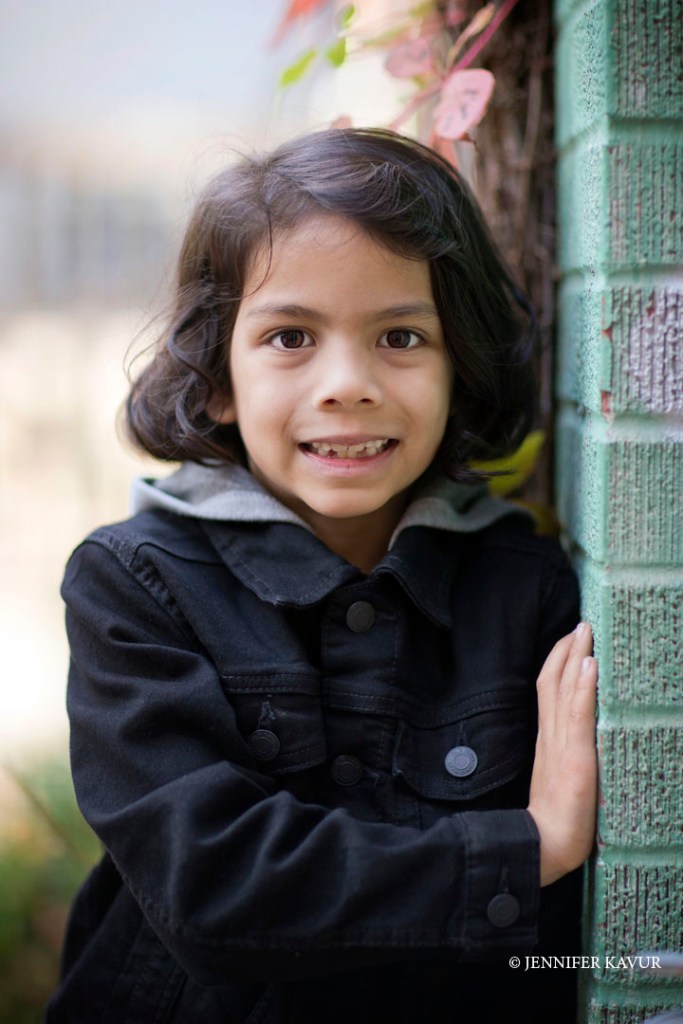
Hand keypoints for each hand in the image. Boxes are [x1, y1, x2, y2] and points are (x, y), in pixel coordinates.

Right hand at [527, 622, 597, 886]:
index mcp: (545, 740)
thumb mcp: (558, 779)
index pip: (547, 689)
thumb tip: (574, 740)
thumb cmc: (554, 822)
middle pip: (551, 680)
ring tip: (585, 631)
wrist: (542, 847)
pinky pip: (578, 715)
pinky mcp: (575, 758)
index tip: (569, 638)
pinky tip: (589, 666)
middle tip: (580, 623)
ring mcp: (561, 745)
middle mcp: (549, 735)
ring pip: (563, 689)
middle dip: (565, 649)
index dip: (556, 661)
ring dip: (574, 656)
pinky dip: (582, 687)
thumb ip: (561, 756)